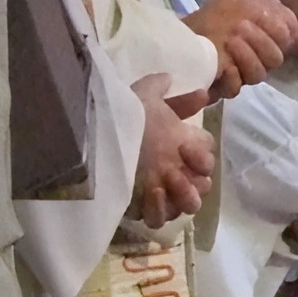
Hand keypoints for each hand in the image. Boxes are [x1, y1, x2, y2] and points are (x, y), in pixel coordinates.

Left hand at [133, 76, 214, 226]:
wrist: (92, 140)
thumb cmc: (121, 118)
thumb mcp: (139, 96)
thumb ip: (157, 86)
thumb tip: (170, 77)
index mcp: (178, 143)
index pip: (205, 152)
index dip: (201, 154)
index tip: (187, 149)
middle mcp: (173, 168)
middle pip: (203, 182)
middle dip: (197, 179)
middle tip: (179, 173)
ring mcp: (160, 189)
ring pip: (188, 204)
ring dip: (184, 196)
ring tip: (166, 186)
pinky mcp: (142, 207)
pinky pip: (160, 219)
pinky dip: (160, 210)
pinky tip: (150, 194)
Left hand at [186, 0, 297, 91]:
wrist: (189, 39)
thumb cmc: (214, 20)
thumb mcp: (225, 1)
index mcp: (267, 36)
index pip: (289, 35)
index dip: (285, 28)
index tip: (271, 17)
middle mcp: (261, 57)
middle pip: (277, 56)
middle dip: (263, 41)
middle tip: (242, 26)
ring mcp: (246, 73)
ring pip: (260, 73)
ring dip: (248, 56)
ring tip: (232, 41)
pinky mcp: (227, 86)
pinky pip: (236, 89)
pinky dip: (232, 77)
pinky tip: (224, 66)